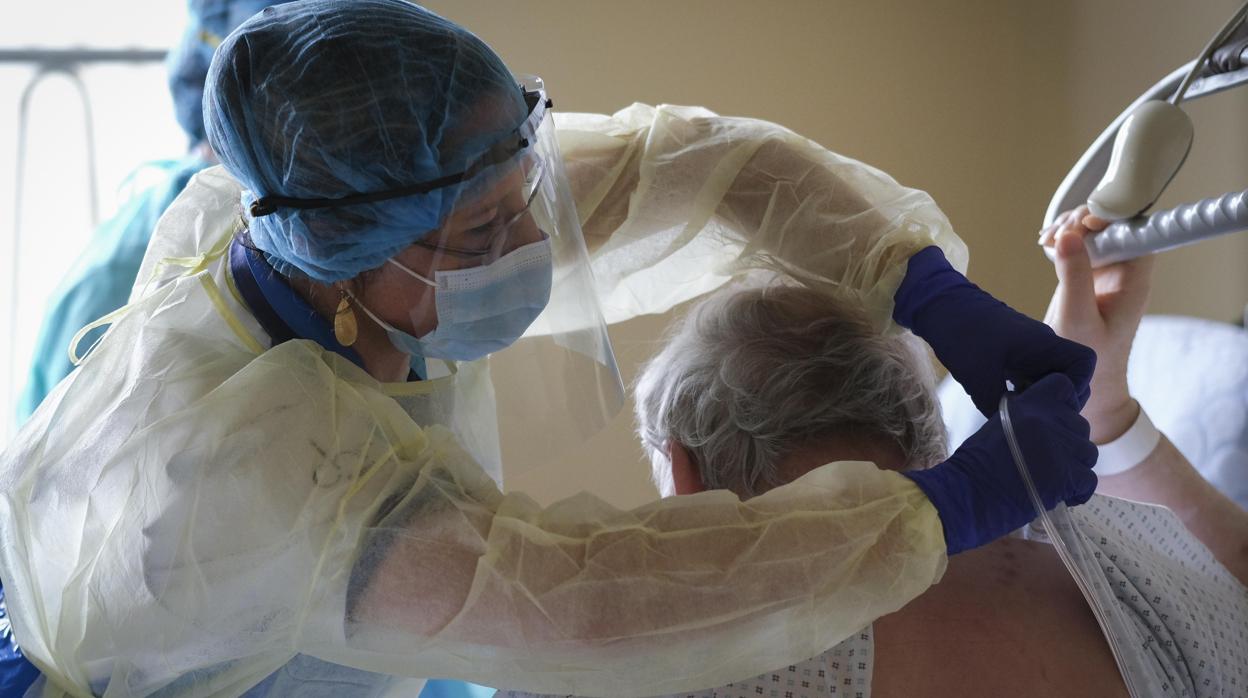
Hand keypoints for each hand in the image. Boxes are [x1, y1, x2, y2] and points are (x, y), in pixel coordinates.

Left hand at [893, 246, 1096, 416]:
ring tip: (1020, 413)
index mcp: (1043, 343)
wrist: (938, 304)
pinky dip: (1024, 390)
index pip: (1083, 364)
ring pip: (1047, 377)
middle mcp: (1042, 344)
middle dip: (1057, 397)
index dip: (1077, 387)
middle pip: (1068, 375)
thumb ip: (999, 406)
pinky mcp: (1012, 352)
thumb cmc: (961, 332)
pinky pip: (1029, 374)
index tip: (1054, 405)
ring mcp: (1028, 348)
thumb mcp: (978, 375)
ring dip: (1038, 395)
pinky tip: (1006, 403)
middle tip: (1036, 415)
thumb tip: (1010, 431)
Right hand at [903, 374, 1097, 553]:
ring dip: (1075, 467)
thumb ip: (1026, 419)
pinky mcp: (1068, 476)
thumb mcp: (997, 426)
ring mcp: (1059, 447)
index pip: (1064, 386)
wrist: (964, 496)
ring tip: (1053, 480)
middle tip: (1048, 461)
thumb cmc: (973, 466)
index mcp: (1027, 404)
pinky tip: (1060, 496)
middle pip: (1079, 425)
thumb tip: (1048, 423)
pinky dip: (1078, 492)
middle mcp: (1047, 419)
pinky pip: (1089, 480)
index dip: (1064, 404)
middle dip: (1069, 443)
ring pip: (1088, 453)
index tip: (1052, 422)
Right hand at [1040, 206, 1154, 442]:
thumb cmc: (1087, 360)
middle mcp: (1123, 273)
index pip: (1135, 232)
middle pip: (1112, 226)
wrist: (1082, 385)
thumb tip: (1068, 235)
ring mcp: (1104, 273)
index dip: (1112, 219)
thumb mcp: (1078, 319)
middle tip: (1058, 233)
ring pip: (1093, 232)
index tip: (1084, 223)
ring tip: (1047, 239)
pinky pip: (1078, 245)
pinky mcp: (1085, 276)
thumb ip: (1075, 276)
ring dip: (1070, 228)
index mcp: (1133, 282)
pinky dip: (1062, 239)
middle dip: (1084, 220)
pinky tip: (1046, 244)